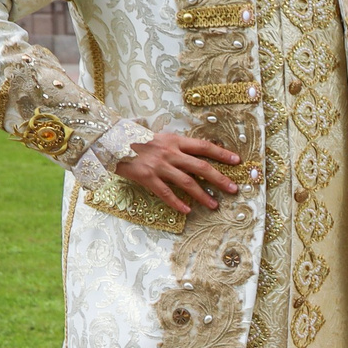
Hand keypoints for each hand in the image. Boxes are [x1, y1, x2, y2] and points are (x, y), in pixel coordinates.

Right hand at [116, 130, 243, 213]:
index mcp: (175, 140)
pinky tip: (187, 210)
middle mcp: (170, 152)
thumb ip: (176, 146)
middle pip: (201, 167)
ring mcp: (159, 165)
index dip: (221, 154)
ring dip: (202, 195)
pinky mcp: (147, 177)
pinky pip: (165, 193)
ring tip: (214, 205)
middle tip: (233, 189)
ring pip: (187, 182)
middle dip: (220, 179)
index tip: (237, 161)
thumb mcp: (159, 137)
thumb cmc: (136, 140)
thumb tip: (196, 154)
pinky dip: (177, 202)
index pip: (204, 147)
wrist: (110, 141)